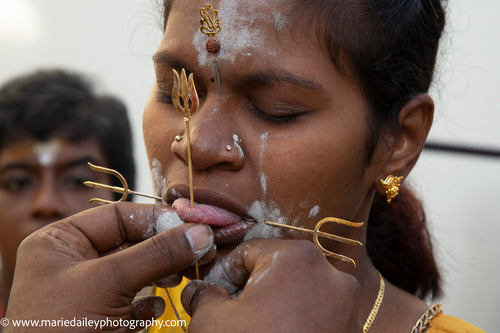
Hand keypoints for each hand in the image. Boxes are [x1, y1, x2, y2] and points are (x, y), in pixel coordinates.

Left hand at [4, 202, 214, 331]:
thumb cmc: (58, 329)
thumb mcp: (107, 283)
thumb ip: (156, 254)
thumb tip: (200, 233)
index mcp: (60, 242)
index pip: (117, 216)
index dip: (156, 218)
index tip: (192, 224)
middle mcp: (74, 263)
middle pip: (132, 242)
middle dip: (166, 247)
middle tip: (201, 249)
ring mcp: (88, 293)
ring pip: (137, 272)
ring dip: (164, 274)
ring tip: (186, 275)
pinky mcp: (100, 320)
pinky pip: (133, 303)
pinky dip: (150, 304)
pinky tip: (156, 309)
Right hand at [181, 239, 361, 332]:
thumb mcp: (212, 323)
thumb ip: (202, 296)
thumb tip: (197, 290)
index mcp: (297, 257)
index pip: (247, 253)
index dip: (224, 275)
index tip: (212, 296)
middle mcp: (330, 272)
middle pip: (274, 272)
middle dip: (250, 292)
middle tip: (233, 317)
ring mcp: (347, 303)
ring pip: (297, 292)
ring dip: (273, 307)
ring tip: (255, 329)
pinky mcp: (352, 328)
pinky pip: (316, 313)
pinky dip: (296, 322)